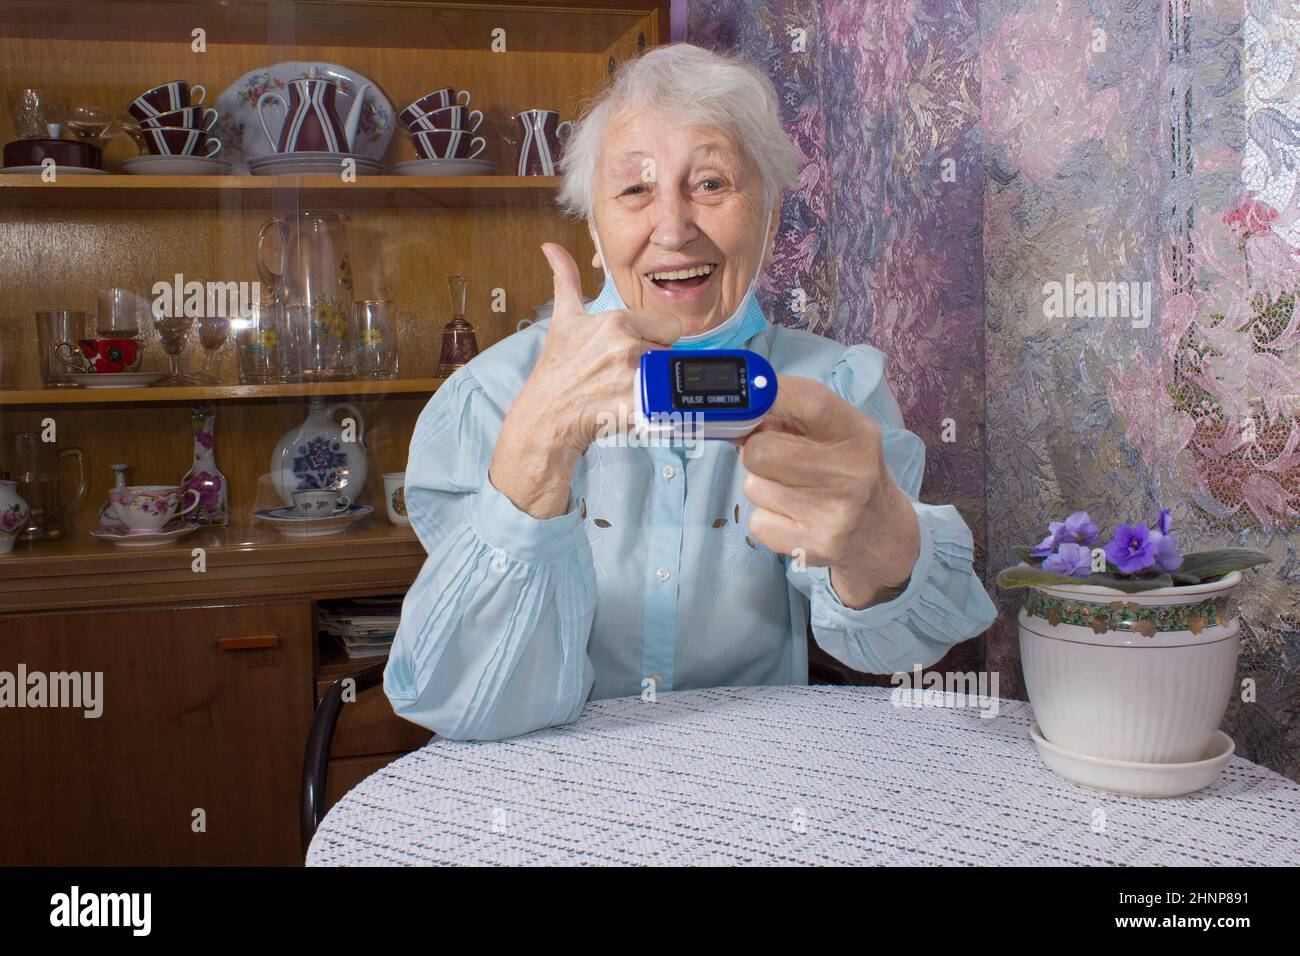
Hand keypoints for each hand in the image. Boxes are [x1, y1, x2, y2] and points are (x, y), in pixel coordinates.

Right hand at [489, 244, 680, 517]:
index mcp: (617, 322)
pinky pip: (667, 404)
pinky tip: (632, 408)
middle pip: (671, 352)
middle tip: (626, 374)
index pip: (669, 325)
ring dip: (657, 385)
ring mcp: (633, 378)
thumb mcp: (563, 321)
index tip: (633, 351)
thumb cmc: (556, 370)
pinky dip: (658, 409)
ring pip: (671, 376)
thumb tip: (551, 247)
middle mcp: (627, 347)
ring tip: (628, 391)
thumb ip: (565, 280)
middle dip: (656, 363)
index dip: (655, 339)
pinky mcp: (637, 408)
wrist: (545, 416)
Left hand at [736, 375, 920, 607]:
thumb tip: (738, 413)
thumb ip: (792, 413)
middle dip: (757, 451)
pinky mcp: (814, 546)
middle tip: (776, 459)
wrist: (880, 532)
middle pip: (760, 450)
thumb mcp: (836, 431)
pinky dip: (767, 518)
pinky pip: (756, 522)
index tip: (750, 402)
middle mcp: (849, 473)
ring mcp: (833, 514)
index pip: (808, 400)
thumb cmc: (845, 470)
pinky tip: (793, 516)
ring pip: (753, 486)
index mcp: (856, 434)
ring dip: (763, 486)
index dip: (768, 398)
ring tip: (792, 490)